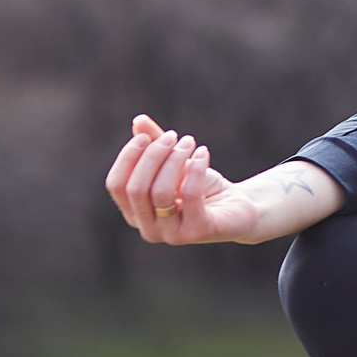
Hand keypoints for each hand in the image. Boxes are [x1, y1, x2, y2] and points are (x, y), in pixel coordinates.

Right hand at [104, 114, 260, 245]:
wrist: (239, 207)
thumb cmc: (201, 185)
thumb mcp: (175, 163)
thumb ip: (154, 145)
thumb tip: (138, 121)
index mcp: (135, 213)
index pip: (116, 185)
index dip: (128, 157)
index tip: (147, 136)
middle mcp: (148, 229)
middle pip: (135, 189)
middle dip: (153, 155)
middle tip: (174, 136)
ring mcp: (171, 235)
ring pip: (160, 192)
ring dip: (175, 159)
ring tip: (189, 142)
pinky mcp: (198, 231)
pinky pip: (190, 195)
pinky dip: (196, 168)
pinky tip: (204, 152)